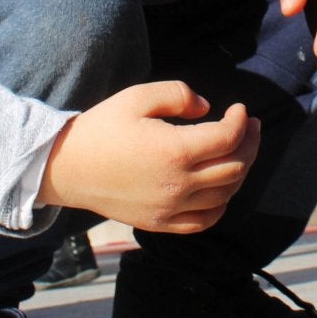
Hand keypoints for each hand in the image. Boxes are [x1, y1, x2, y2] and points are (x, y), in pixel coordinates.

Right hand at [37, 81, 260, 233]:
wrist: (67, 168)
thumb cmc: (101, 128)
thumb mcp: (137, 97)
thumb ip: (178, 94)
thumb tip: (207, 109)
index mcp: (174, 151)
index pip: (228, 138)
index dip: (240, 121)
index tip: (239, 109)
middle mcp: (178, 185)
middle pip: (235, 167)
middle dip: (249, 143)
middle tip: (249, 126)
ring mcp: (171, 209)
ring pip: (226, 194)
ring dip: (240, 170)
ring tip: (238, 150)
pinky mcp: (161, 223)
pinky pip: (205, 220)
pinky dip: (222, 203)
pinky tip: (221, 186)